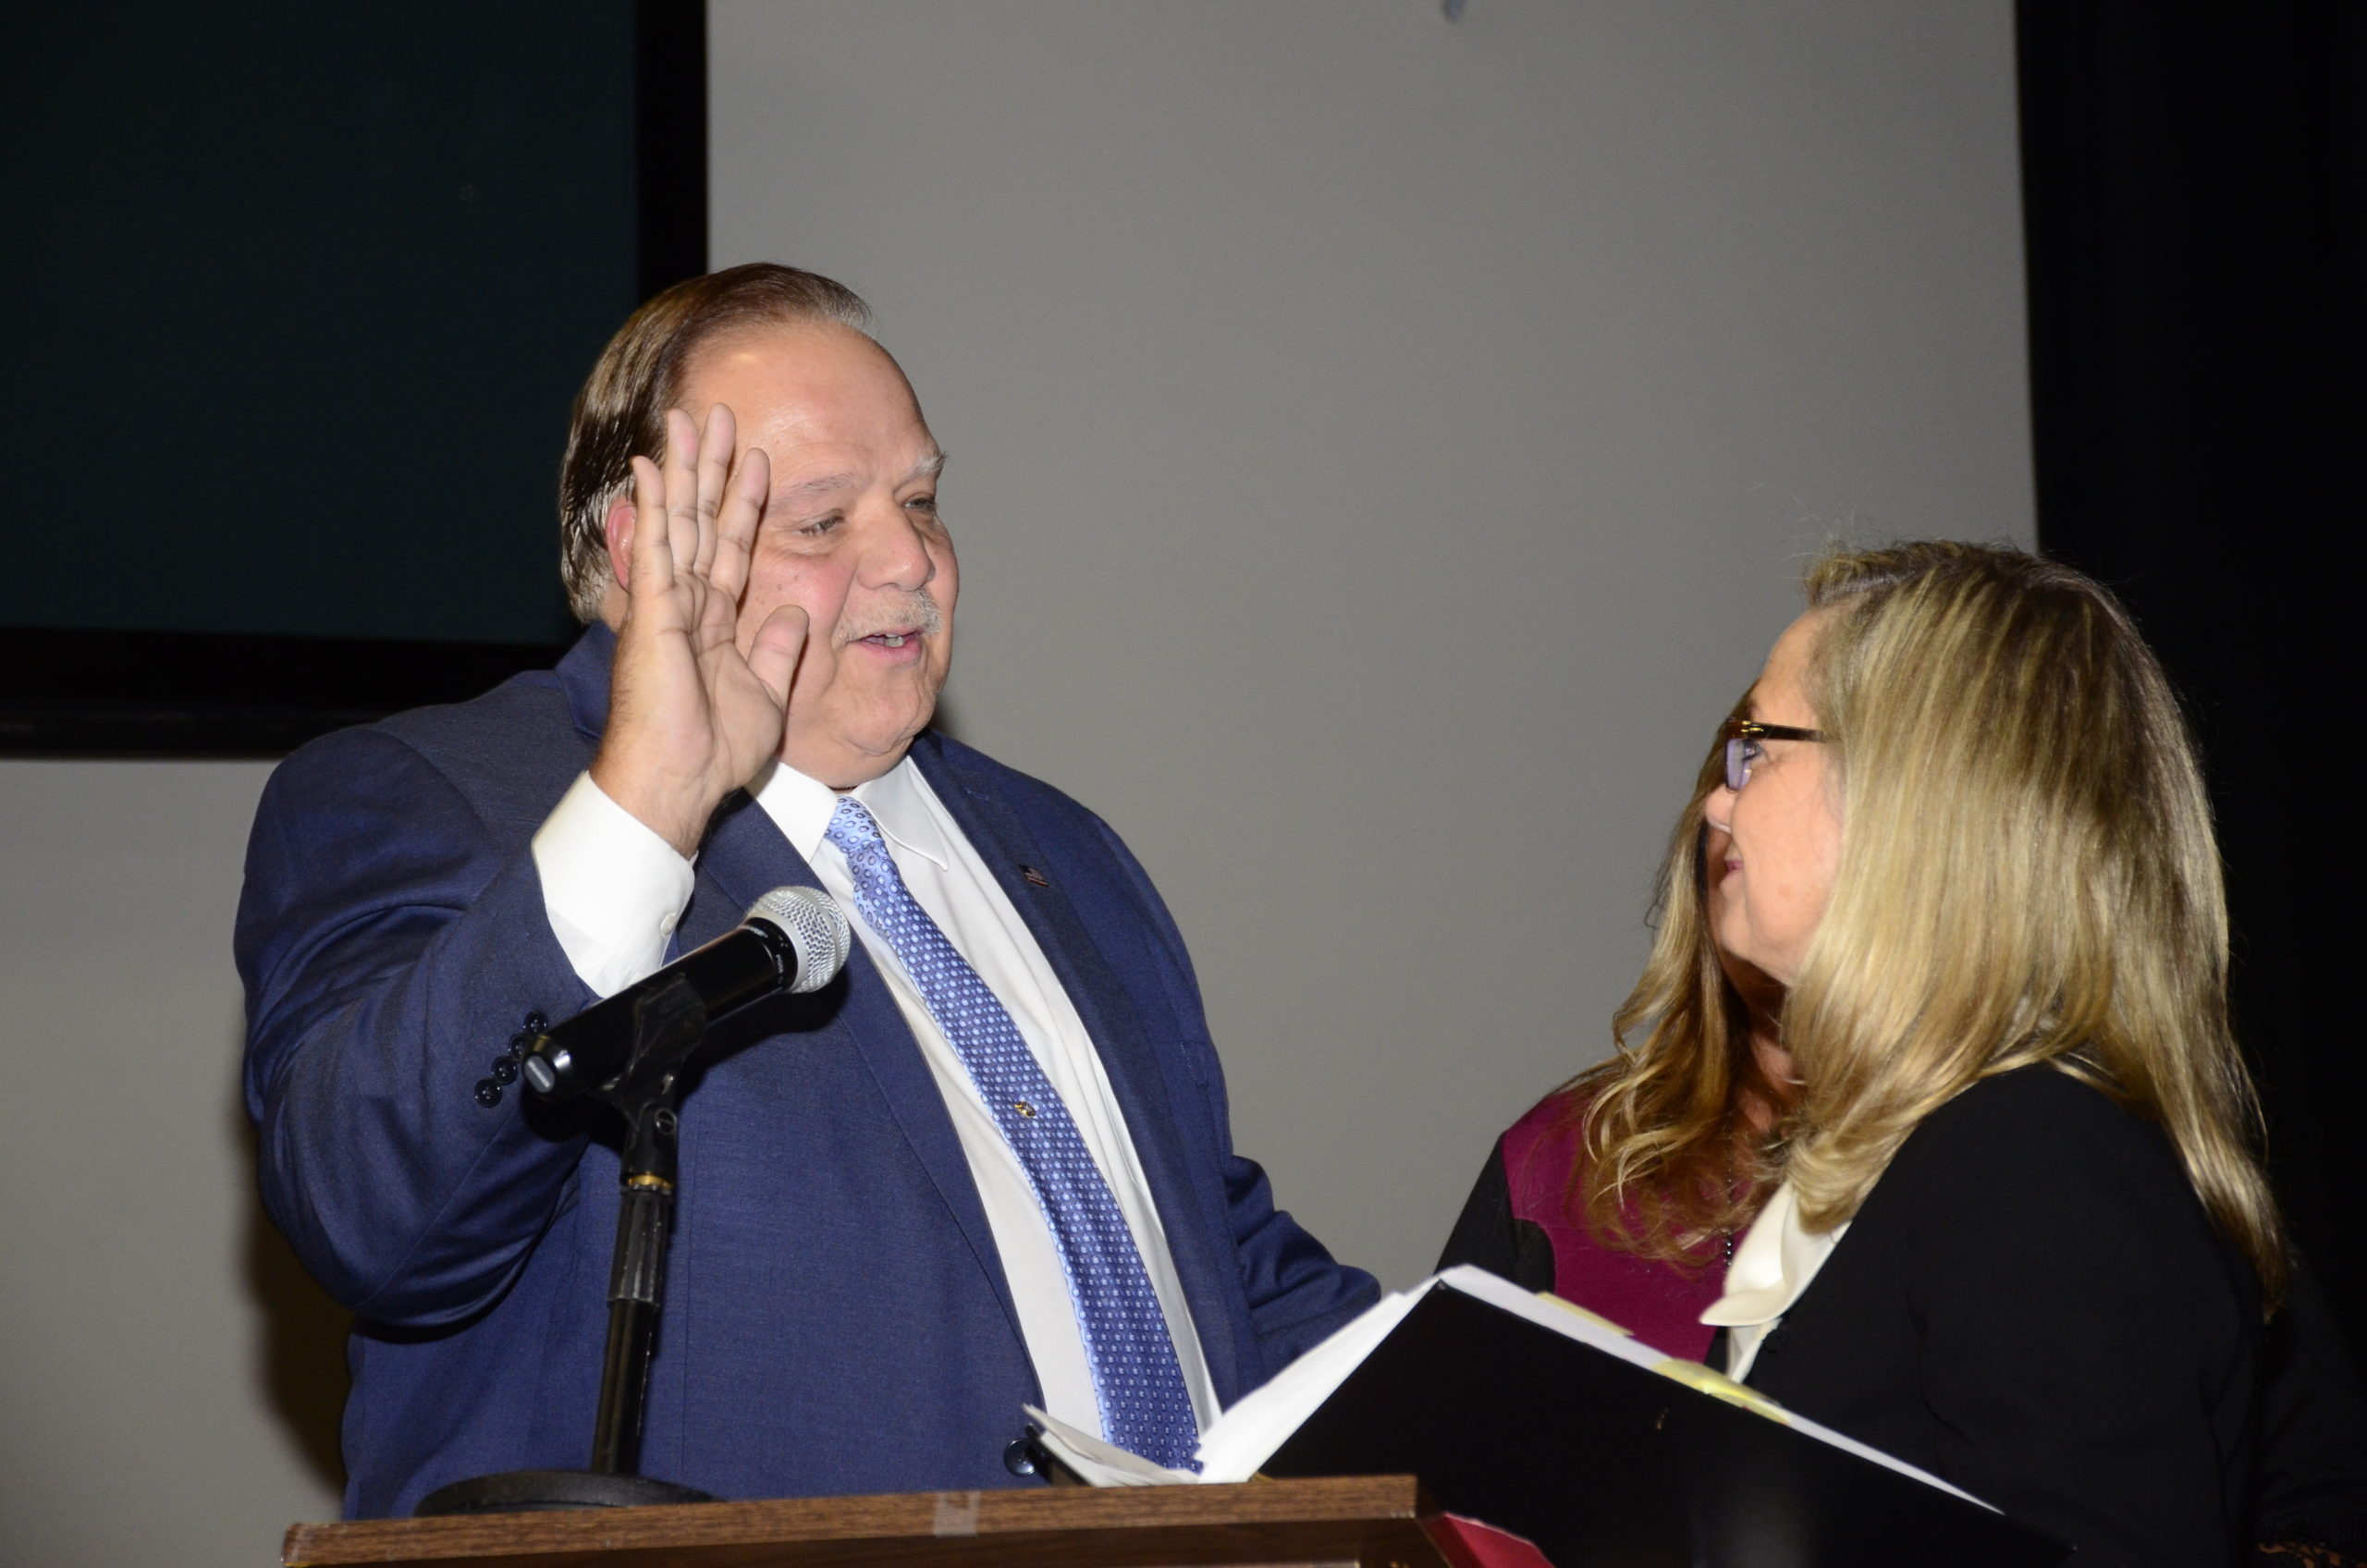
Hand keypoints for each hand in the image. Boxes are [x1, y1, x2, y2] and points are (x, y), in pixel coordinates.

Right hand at [590, 406, 808, 856]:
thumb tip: (798, 614)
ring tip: (687, 419)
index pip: (734, 547)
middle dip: (712, 467)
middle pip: (704, 520)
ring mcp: (667, 605)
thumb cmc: (712, 751)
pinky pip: (657, 550)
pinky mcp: (653, 614)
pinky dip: (655, 508)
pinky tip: (651, 468)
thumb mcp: (767, 695)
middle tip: (717, 415)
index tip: (757, 460)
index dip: (746, 502)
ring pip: (679, 522)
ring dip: (684, 469)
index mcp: (715, 622)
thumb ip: (779, 651)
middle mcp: (688, 604)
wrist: (678, 782)